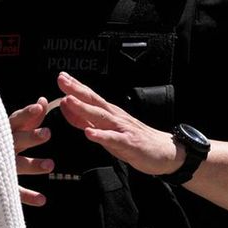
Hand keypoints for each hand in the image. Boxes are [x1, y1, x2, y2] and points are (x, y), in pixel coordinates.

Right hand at [9, 97, 54, 206]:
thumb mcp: (8, 129)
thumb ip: (28, 117)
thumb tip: (43, 100)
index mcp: (2, 132)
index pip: (15, 120)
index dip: (26, 114)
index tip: (38, 107)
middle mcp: (0, 148)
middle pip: (17, 140)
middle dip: (31, 137)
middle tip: (47, 133)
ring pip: (17, 165)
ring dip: (33, 165)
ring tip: (51, 165)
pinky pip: (14, 191)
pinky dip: (27, 196)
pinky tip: (42, 200)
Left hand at [56, 72, 183, 176]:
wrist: (166, 151)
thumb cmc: (136, 140)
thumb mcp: (107, 130)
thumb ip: (87, 121)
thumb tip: (68, 110)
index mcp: (110, 114)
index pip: (91, 97)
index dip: (76, 87)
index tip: (62, 77)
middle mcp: (115, 117)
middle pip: (94, 101)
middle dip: (76, 90)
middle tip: (62, 80)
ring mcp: (122, 129)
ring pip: (101, 117)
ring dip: (84, 108)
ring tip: (70, 101)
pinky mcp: (129, 143)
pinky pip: (113, 139)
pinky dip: (101, 136)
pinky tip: (90, 133)